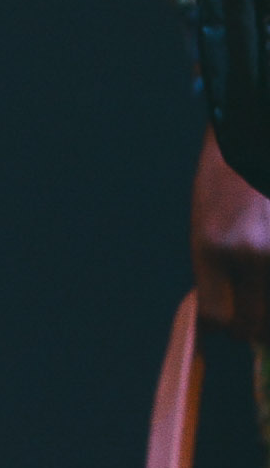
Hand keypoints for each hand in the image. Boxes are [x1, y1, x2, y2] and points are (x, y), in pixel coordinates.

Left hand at [201, 132, 269, 338]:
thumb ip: (216, 269)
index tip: (229, 325)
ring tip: (259, 275)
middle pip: (255, 324)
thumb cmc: (226, 178)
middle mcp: (250, 253)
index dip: (225, 327)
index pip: (217, 317)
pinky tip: (269, 252)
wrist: (254, 139)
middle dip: (255, 327)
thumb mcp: (205, 222)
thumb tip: (227, 319)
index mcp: (212, 245)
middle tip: (255, 316)